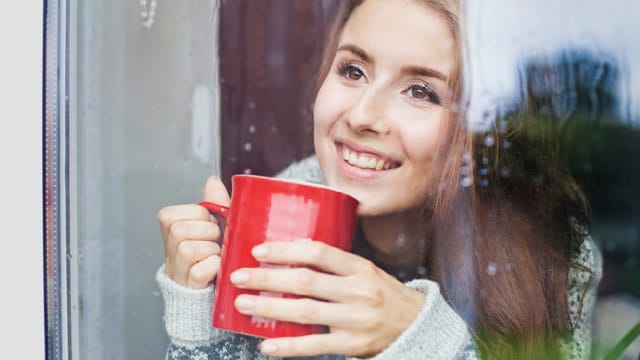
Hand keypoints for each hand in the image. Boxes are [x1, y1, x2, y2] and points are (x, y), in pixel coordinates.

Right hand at [157, 176, 229, 287]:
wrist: (218, 288)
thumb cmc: (216, 253)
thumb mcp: (216, 225)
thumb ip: (214, 203)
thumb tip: (212, 181)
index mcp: (171, 231)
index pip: (173, 214)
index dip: (198, 217)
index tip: (207, 226)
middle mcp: (168, 251)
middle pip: (179, 230)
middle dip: (206, 233)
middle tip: (216, 241)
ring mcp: (176, 271)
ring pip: (187, 249)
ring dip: (211, 251)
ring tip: (218, 255)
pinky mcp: (189, 288)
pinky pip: (199, 271)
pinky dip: (215, 267)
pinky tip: (219, 268)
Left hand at [229, 241, 424, 357]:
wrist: (416, 325)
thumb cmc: (383, 294)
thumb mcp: (366, 271)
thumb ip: (335, 264)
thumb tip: (290, 254)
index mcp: (359, 268)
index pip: (319, 252)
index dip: (286, 250)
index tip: (259, 251)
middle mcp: (358, 291)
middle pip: (305, 282)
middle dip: (267, 278)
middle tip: (238, 276)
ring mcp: (355, 320)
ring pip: (305, 312)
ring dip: (270, 307)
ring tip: (243, 304)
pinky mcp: (353, 345)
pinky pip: (315, 346)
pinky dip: (289, 347)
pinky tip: (266, 344)